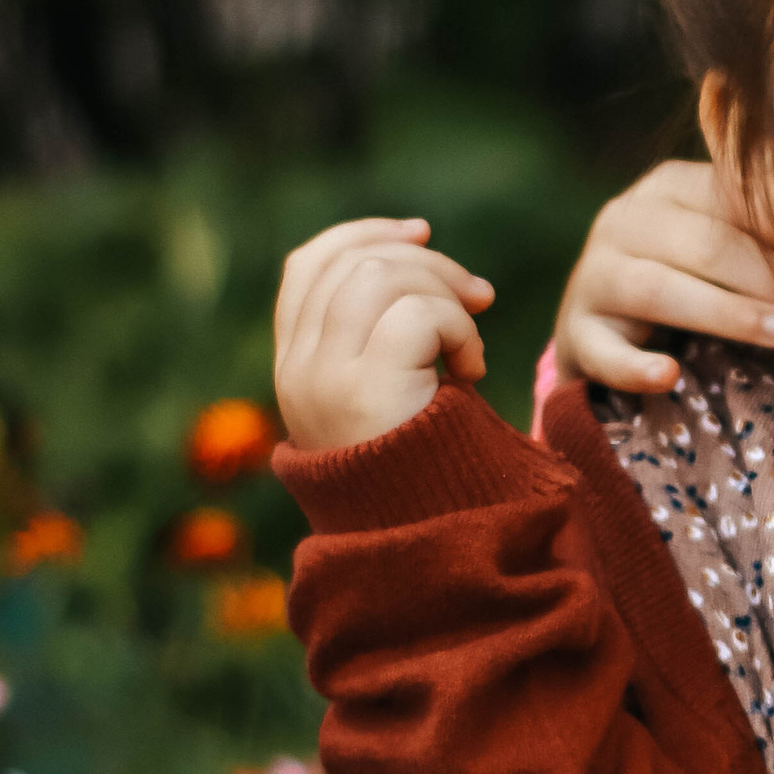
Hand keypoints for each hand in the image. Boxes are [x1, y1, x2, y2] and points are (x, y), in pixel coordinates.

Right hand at [273, 217, 494, 452]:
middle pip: (352, 262)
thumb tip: (418, 245)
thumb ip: (379, 329)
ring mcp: (322, 378)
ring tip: (470, 345)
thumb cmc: (421, 469)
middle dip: (427, 263)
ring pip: (382, 276)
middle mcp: (297, 369)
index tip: (421, 233)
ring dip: (446, 296)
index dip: (363, 234)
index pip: (307, 266)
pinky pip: (416, 314)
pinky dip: (459, 331)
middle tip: (479, 296)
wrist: (423, 541)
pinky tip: (471, 373)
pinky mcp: (363, 388)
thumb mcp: (388, 390)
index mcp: (295, 365)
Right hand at [552, 159, 773, 390]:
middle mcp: (623, 219)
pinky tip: (669, 377)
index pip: (736, 204)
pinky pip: (602, 351)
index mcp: (669, 187)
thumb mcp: (738, 254)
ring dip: (726, 313)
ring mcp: (592, 276)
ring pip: (660, 289)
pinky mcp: (575, 335)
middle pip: (706, 244)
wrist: (614, 338)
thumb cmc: (701, 286)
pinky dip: (633, 365)